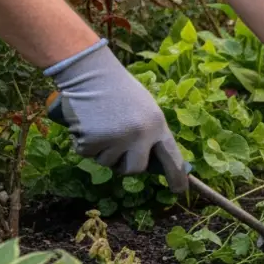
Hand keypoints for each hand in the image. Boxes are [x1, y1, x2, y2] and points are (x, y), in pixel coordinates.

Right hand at [45, 40, 188, 192]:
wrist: (90, 72)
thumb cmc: (117, 89)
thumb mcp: (144, 109)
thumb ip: (149, 133)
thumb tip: (150, 160)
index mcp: (157, 125)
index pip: (172, 157)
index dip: (176, 176)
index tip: (179, 190)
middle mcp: (140, 136)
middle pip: (135, 169)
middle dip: (124, 164)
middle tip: (116, 148)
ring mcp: (117, 140)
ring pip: (108, 163)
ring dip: (101, 150)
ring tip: (100, 124)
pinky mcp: (93, 141)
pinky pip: (87, 154)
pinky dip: (83, 143)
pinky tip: (87, 124)